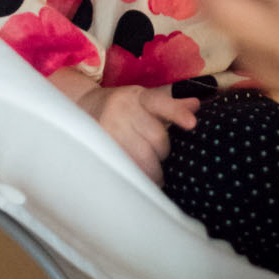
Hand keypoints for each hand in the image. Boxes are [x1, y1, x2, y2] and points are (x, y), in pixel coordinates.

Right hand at [77, 83, 197, 183]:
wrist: (82, 107)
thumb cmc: (122, 106)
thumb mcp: (144, 99)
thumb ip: (171, 105)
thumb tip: (196, 105)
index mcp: (138, 96)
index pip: (160, 103)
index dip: (177, 113)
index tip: (192, 124)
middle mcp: (123, 109)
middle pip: (156, 138)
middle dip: (163, 152)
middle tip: (161, 158)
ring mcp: (109, 128)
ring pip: (142, 156)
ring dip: (152, 170)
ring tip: (155, 176)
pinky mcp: (99, 147)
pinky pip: (125, 167)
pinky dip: (136, 176)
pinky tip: (140, 181)